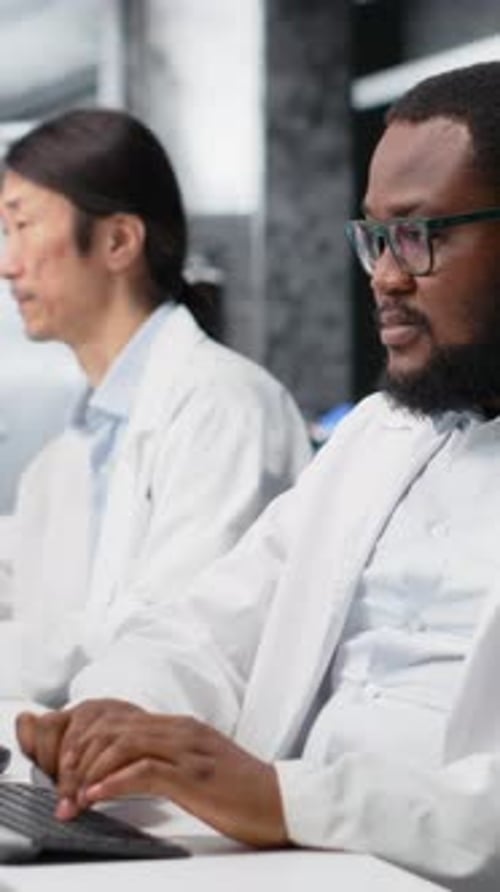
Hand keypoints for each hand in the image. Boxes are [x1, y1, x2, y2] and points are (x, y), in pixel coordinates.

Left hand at [20, 702, 287, 846]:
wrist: (284, 802)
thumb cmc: (243, 791)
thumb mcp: (200, 765)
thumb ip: (169, 759)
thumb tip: (129, 770)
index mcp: (182, 726)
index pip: (121, 721)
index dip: (89, 742)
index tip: (71, 771)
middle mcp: (182, 730)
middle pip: (114, 728)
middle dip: (81, 756)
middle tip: (63, 786)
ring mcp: (189, 750)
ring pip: (123, 744)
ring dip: (90, 771)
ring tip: (73, 796)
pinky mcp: (194, 776)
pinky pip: (144, 771)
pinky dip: (114, 782)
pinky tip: (97, 795)